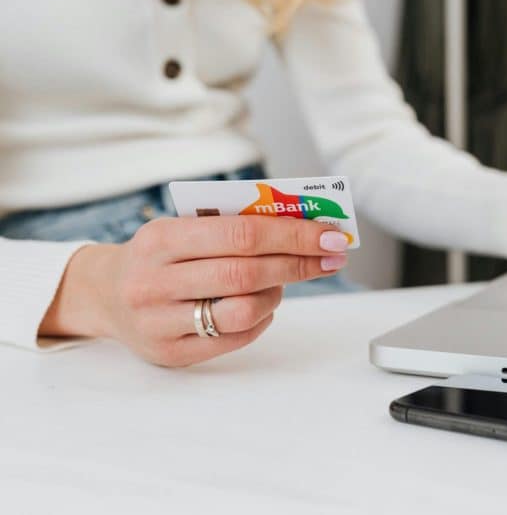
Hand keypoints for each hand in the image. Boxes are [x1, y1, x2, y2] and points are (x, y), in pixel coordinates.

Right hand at [39, 216, 349, 365]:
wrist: (104, 294)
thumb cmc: (160, 256)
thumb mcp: (181, 227)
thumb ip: (232, 225)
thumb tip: (303, 225)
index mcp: (161, 238)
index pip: (241, 233)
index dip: (294, 234)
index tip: (331, 235)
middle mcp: (155, 281)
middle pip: (246, 272)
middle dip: (299, 262)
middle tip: (331, 257)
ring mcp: (160, 322)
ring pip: (243, 309)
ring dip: (277, 293)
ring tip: (283, 282)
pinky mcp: (171, 353)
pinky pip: (235, 338)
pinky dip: (262, 319)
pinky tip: (262, 305)